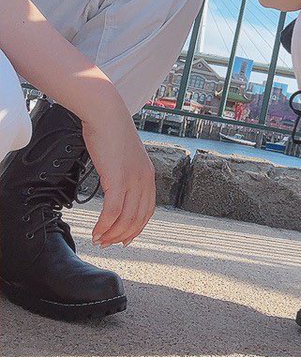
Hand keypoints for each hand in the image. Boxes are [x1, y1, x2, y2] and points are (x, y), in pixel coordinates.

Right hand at [82, 100, 156, 247]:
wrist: (106, 114)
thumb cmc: (111, 131)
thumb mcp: (125, 156)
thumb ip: (125, 172)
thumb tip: (116, 186)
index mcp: (148, 175)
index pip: (147, 211)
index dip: (137, 228)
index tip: (125, 238)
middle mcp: (144, 179)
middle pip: (137, 219)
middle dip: (122, 236)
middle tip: (108, 243)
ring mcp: (132, 180)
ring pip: (125, 219)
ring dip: (111, 234)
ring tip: (99, 240)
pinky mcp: (117, 179)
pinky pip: (112, 211)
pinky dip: (104, 225)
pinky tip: (96, 231)